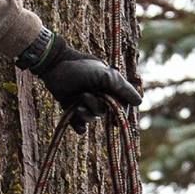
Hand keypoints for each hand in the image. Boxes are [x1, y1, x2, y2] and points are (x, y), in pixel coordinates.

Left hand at [24, 30, 140, 132]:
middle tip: (85, 96)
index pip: (122, 104)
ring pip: (93, 118)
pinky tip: (77, 124)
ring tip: (77, 104)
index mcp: (109, 88)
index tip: (116, 115)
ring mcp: (86, 104)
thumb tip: (139, 102)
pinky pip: (80, 126)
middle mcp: (100, 96)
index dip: (120, 111)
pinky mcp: (72, 110)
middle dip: (96, 107)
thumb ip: (122, 88)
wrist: (55, 67)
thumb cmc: (80, 68)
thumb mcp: (104, 75)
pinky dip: (79, 126)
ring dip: (86, 114)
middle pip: (107, 113)